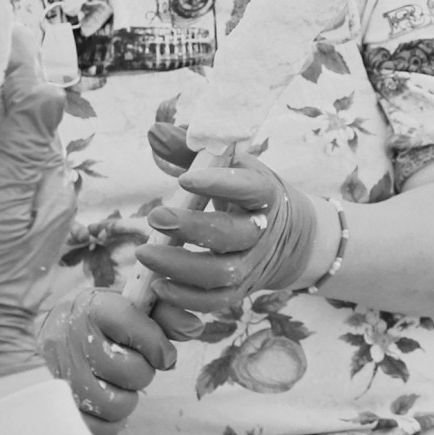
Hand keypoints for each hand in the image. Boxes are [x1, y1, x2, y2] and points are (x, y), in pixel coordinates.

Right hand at [39, 287, 173, 434]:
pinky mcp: (61, 407)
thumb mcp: (130, 310)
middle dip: (143, 373)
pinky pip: (101, 428)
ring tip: (116, 385)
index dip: (157, 344)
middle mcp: (73, 339)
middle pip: (133, 371)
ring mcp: (63, 376)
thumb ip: (164, 316)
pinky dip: (111, 420)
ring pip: (118, 403)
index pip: (133, 323)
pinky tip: (106, 402)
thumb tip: (194, 329)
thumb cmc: (102, 325)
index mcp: (94, 309)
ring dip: (127, 398)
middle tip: (131, 366)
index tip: (163, 354)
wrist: (52, 336)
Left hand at [137, 148, 334, 336]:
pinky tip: (157, 284)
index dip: (220, 184)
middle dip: (191, 228)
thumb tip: (155, 133)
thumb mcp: (228, 165)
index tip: (185, 177)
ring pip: (221, 273)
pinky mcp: (240, 290)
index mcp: (265, 194)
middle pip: (231, 235)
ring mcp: (252, 265)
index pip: (250, 189)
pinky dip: (186, 298)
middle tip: (155, 216)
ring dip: (180, 266)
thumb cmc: (245, 192)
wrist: (289, 235)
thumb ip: (189, 149)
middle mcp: (262, 232)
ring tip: (144, 254)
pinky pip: (215, 301)